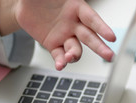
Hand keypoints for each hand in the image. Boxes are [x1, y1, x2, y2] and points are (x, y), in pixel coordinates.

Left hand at [0, 0, 115, 70]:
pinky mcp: (53, 45)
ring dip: (75, 55)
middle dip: (100, 47)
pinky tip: (60, 64)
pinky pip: (59, 55)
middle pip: (90, 37)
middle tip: (110, 56)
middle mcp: (74, 23)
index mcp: (76, 7)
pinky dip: (61, 62)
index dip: (102, 28)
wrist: (24, 5)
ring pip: (75, 49)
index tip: (111, 37)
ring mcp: (64, 35)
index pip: (92, 19)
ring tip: (69, 57)